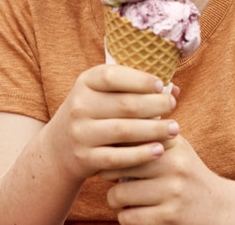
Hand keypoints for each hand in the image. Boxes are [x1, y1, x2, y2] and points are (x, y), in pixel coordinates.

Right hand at [43, 64, 179, 181]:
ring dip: (154, 130)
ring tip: (174, 129)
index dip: (139, 80)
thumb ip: (134, 88)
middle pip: (125, 104)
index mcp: (85, 83)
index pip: (112, 76)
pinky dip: (141, 154)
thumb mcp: (103, 94)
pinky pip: (118, 157)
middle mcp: (79, 106)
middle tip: (172, 106)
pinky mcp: (85, 158)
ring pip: (124, 131)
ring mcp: (81, 133)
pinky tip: (160, 150)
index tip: (160, 85)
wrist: (60, 147)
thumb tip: (174, 89)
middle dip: (155, 105)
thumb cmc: (94, 113)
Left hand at [100, 136, 230, 224]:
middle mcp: (174, 163)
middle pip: (118, 164)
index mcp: (172, 141)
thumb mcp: (174, 148)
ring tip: (124, 197)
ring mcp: (172, 191)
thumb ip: (147, 133)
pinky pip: (128, 217)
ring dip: (116, 199)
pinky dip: (126, 217)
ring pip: (118, 194)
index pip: (128, 136)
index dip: (111, 146)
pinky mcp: (169, 216)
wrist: (220, 207)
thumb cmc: (185, 175)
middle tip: (112, 178)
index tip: (108, 153)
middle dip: (108, 174)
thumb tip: (107, 125)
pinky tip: (136, 212)